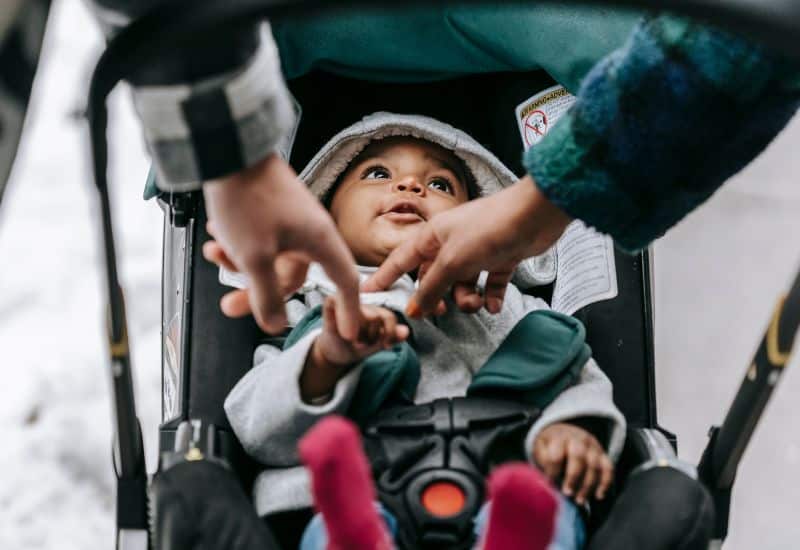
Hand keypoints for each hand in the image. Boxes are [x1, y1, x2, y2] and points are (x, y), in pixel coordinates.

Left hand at [203, 154, 360, 338]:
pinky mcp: (272, 210)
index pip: (345, 283)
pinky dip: (238, 244)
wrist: (229, 149)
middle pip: (291, 277)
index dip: (349, 310)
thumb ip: (266, 295)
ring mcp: (291, 219)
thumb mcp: (254, 257)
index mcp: (320, 241)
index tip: (348, 332)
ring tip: (214, 254)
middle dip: (257, 292)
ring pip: (270, 258)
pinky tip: (217, 237)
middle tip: (230, 306)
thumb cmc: (247, 198)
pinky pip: (260, 240)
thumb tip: (275, 323)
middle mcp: (310, 231)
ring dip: (239, 264)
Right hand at [300, 298, 408, 401]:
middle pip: (376, 317)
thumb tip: (406, 331)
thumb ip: (392, 337)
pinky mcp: (330, 304)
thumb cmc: (356, 346)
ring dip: (358, 334)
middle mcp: (363, 304)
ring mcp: (346, 302)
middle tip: (363, 344)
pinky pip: (336, 302)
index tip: (385, 346)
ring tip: (352, 341)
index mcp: (376, 311)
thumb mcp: (377, 345)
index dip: (389, 333)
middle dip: (372, 336)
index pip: (389, 317)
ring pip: (361, 314)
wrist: (334, 353)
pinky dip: (341, 319)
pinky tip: (340, 331)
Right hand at [362, 176, 570, 317]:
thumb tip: (414, 309)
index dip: (384, 277)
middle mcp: (451, 243)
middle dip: (437, 297)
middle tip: (441, 313)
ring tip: (478, 303)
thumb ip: (432, 288)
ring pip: (462, 284)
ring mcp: (476, 250)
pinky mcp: (500, 257)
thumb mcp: (453, 262)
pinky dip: (490, 296)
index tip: (369, 293)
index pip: (401, 260)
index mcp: (432, 236)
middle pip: (433, 278)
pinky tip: (494, 304)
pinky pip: (488, 284)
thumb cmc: (489, 229)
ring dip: (468, 299)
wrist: (534, 216)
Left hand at [532, 423, 613, 504]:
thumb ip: (543, 462)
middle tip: (567, 493)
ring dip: (587, 485)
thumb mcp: (541, 448)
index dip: (552, 472)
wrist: (564, 432)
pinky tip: (598, 496)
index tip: (549, 484)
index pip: (556, 455)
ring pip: (594, 466)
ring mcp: (593, 447)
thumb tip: (545, 482)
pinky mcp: (603, 455)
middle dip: (573, 477)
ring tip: (579, 501)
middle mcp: (579, 440)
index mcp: (560, 438)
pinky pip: (608, 469)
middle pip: (578, 457)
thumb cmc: (550, 446)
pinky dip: (605, 483)